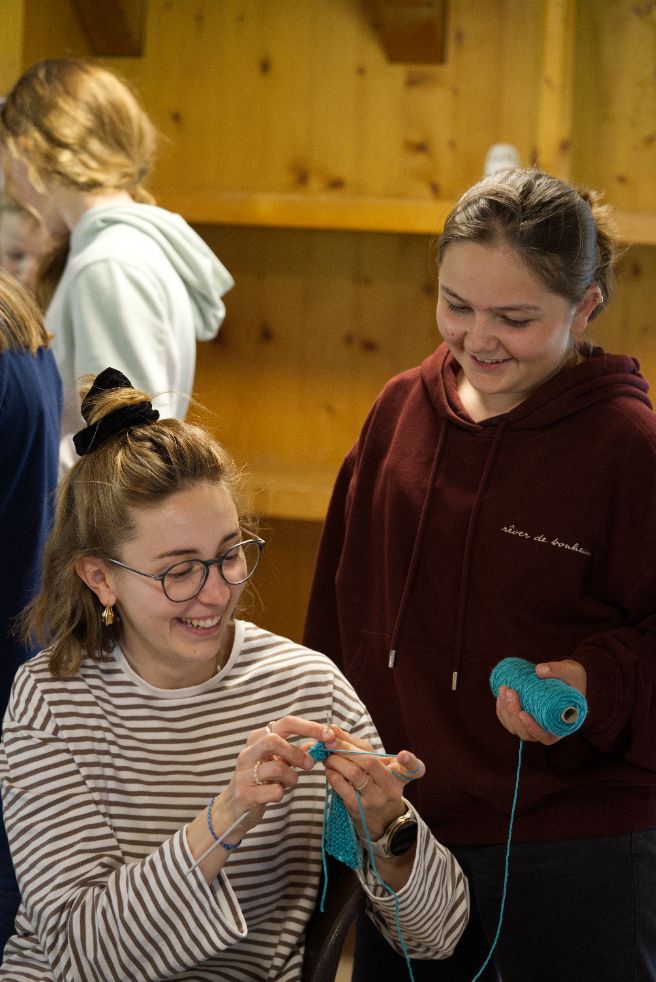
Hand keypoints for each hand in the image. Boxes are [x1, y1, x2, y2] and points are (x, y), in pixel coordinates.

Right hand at [211, 716, 334, 839]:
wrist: (233, 810)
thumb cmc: (259, 782)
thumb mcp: (277, 763)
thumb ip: (294, 752)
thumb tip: (318, 742)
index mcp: (258, 739)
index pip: (286, 723)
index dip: (310, 727)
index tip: (329, 735)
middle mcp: (248, 752)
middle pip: (274, 740)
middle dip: (297, 753)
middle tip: (310, 764)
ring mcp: (244, 773)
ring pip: (275, 767)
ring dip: (291, 777)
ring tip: (290, 783)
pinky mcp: (244, 794)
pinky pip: (273, 791)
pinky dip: (281, 794)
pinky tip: (276, 794)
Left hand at [320, 725, 425, 839]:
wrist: (379, 820)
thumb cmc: (376, 783)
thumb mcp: (376, 764)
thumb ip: (357, 745)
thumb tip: (334, 728)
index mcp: (400, 776)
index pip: (414, 769)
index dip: (410, 762)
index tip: (403, 755)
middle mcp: (391, 788)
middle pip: (370, 762)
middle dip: (346, 748)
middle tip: (331, 740)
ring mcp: (375, 800)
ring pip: (354, 773)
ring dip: (336, 760)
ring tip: (327, 754)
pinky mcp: (359, 808)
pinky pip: (342, 787)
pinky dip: (332, 774)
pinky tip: (329, 769)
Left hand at [496, 659, 586, 744]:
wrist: (566, 677)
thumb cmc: (572, 677)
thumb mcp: (571, 672)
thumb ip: (557, 670)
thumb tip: (539, 670)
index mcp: (561, 726)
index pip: (545, 737)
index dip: (532, 729)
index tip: (522, 713)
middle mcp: (546, 730)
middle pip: (525, 733)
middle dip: (513, 713)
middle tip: (510, 691)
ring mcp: (533, 726)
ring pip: (514, 728)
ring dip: (505, 711)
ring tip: (504, 689)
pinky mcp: (524, 719)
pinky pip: (509, 721)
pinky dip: (501, 710)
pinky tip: (500, 696)